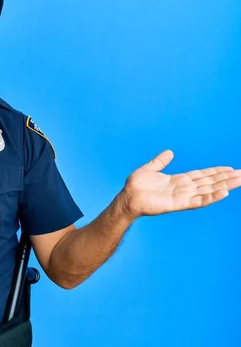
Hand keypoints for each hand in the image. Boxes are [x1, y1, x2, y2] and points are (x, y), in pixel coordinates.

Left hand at [122, 150, 240, 218]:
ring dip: (224, 186)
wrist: (127, 198)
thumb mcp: (149, 169)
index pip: (202, 175)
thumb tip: (169, 152)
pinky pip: (198, 200)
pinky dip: (211, 197)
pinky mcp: (178, 204)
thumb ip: (160, 162)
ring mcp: (182, 196)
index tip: (230, 168)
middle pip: (209, 182)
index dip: (216, 171)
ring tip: (239, 181)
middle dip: (226, 178)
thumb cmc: (136, 186)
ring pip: (208, 190)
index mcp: (178, 180)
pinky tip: (224, 193)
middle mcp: (183, 189)